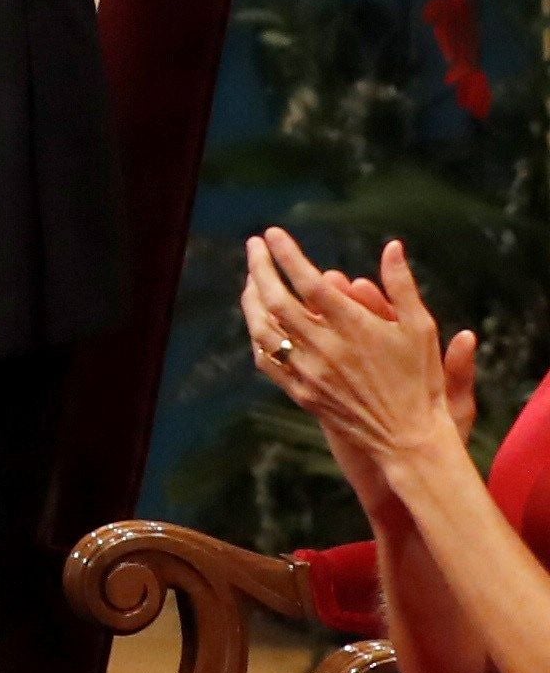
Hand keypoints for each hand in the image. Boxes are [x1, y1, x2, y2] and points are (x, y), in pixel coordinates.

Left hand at [243, 231, 476, 493]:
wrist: (408, 438)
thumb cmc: (420, 378)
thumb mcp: (421, 328)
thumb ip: (402, 285)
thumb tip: (392, 246)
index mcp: (353, 328)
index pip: (308, 282)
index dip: (287, 255)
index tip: (273, 234)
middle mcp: (324, 348)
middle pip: (276, 300)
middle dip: (259, 267)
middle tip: (253, 244)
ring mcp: (308, 371)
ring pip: (263, 329)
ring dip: (251, 299)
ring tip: (251, 278)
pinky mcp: (300, 392)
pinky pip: (266, 359)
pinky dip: (256, 334)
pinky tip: (258, 320)